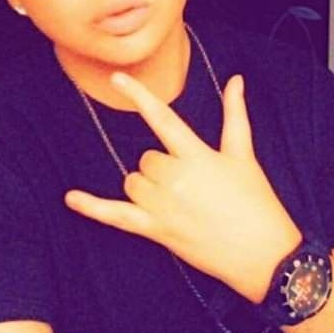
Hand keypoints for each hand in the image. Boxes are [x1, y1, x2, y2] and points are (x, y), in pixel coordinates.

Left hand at [64, 72, 301, 303]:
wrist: (263, 254)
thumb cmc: (256, 201)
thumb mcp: (243, 155)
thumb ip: (234, 114)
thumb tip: (235, 80)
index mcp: (197, 156)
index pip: (162, 118)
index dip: (138, 95)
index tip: (117, 78)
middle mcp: (175, 179)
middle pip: (146, 159)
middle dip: (162, 167)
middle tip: (193, 186)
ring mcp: (162, 207)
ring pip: (133, 182)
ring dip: (147, 187)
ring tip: (180, 203)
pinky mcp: (155, 230)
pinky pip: (116, 216)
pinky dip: (92, 207)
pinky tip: (70, 198)